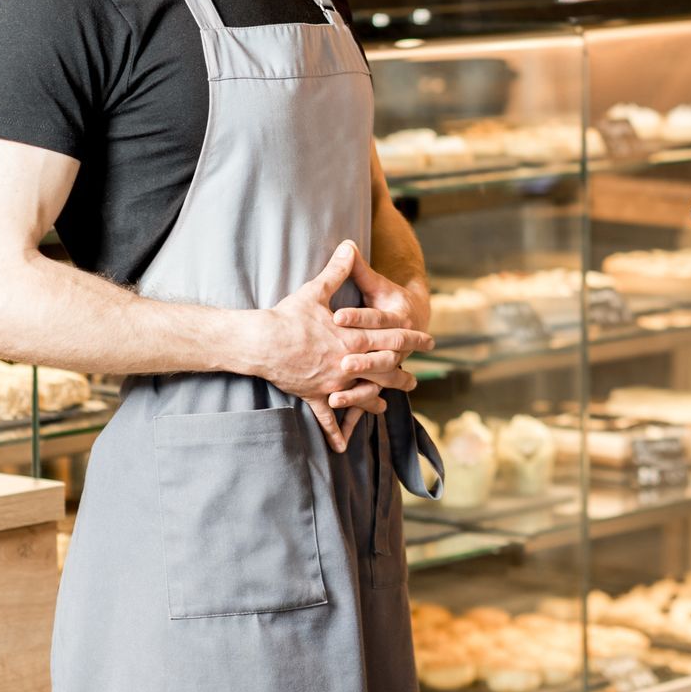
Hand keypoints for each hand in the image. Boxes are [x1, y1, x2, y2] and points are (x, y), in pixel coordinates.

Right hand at [262, 241, 432, 452]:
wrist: (261, 342)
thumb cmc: (288, 316)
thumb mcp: (316, 291)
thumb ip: (338, 270)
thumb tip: (350, 244)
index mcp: (354, 338)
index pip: (391, 338)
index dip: (412, 339)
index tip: (429, 340)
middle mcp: (348, 363)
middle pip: (384, 370)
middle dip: (401, 374)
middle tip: (416, 380)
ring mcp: (332, 382)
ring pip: (361, 394)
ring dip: (375, 400)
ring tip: (387, 406)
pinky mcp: (314, 395)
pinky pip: (326, 416)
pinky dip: (334, 430)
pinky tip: (340, 446)